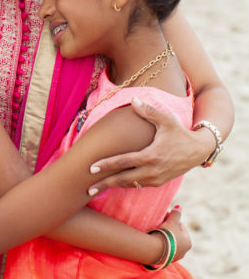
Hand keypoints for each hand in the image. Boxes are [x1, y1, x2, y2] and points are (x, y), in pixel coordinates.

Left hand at [87, 98, 209, 194]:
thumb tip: (133, 99)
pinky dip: (126, 184)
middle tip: (87, 188)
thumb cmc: (180, 132)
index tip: (91, 168)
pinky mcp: (159, 182)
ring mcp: (156, 179)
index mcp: (151, 156)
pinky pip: (138, 185)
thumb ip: (148, 111)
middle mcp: (153, 171)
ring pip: (130, 184)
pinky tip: (114, 183)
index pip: (124, 162)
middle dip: (104, 184)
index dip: (106, 165)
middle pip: (123, 179)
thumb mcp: (166, 120)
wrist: (199, 150)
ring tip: (96, 188)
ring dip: (113, 186)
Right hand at [157, 206, 190, 261]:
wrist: (154, 249)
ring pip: (170, 242)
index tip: (164, 217)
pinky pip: (164, 248)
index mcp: (188, 242)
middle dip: (168, 228)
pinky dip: (160, 243)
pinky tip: (154, 238)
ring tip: (156, 230)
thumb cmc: (166, 234)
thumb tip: (179, 207)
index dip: (172, 220)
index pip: (180, 226)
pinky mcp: (166, 260)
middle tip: (160, 222)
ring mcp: (175, 257)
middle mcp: (184, 251)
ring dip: (164, 236)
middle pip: (175, 235)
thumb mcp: (172, 222)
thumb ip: (176, 214)